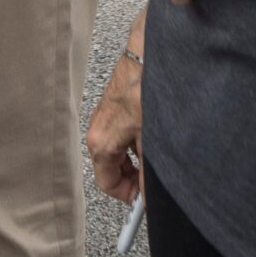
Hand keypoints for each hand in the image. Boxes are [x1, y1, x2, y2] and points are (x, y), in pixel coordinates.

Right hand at [87, 51, 144, 203]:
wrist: (149, 56)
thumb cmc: (145, 90)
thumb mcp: (152, 142)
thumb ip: (150, 176)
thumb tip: (150, 198)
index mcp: (100, 142)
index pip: (106, 183)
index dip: (127, 196)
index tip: (143, 200)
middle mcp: (97, 129)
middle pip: (111, 167)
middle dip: (132, 176)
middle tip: (152, 179)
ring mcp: (105, 116)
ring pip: (119, 149)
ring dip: (136, 157)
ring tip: (158, 151)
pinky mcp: (115, 104)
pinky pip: (122, 132)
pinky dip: (137, 139)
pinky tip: (155, 132)